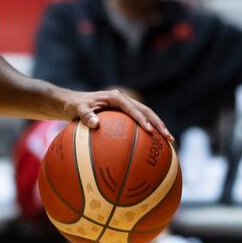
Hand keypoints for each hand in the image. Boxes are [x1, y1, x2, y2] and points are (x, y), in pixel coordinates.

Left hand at [59, 88, 173, 142]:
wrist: (73, 102)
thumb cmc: (74, 107)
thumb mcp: (77, 110)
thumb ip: (85, 116)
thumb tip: (95, 124)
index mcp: (115, 97)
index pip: (132, 108)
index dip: (142, 119)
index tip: (150, 131)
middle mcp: (123, 100)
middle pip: (146, 111)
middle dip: (158, 123)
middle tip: (167, 137)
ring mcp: (125, 106)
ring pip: (146, 115)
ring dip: (157, 127)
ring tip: (168, 141)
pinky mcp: (125, 113)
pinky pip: (138, 122)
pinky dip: (147, 131)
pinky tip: (154, 145)